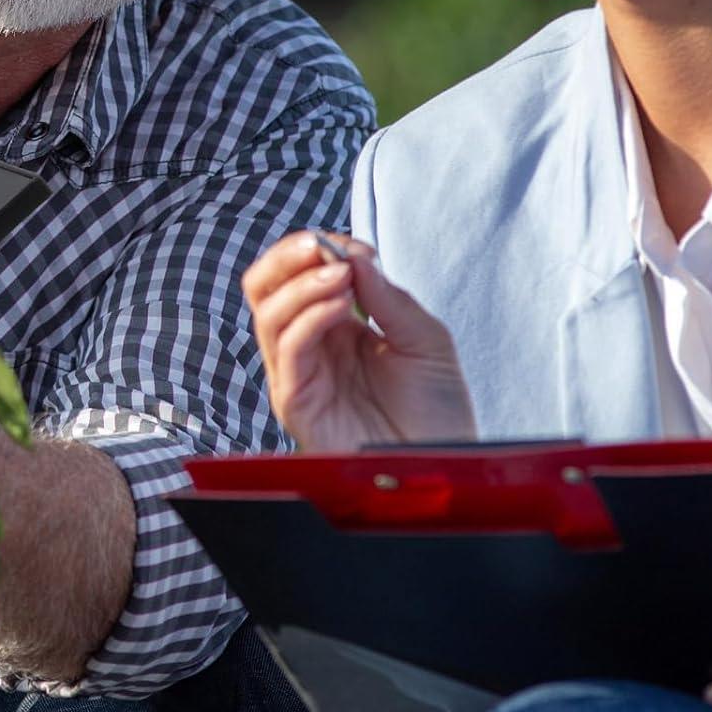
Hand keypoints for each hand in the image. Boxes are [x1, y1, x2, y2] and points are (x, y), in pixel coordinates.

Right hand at [244, 231, 476, 450]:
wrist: (447, 465)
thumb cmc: (437, 410)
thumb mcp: (425, 339)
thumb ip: (387, 297)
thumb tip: (351, 253)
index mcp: (334, 326)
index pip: (297, 274)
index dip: (318, 251)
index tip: (354, 247)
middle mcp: (309, 346)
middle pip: (265, 288)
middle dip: (286, 258)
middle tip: (319, 246)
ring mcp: (299, 373)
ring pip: (269, 313)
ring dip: (301, 285)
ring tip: (341, 276)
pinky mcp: (297, 402)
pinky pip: (288, 349)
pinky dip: (310, 318)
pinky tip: (343, 305)